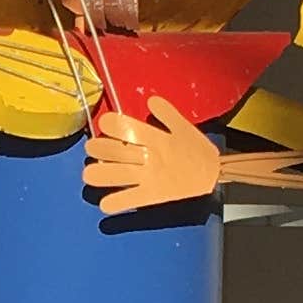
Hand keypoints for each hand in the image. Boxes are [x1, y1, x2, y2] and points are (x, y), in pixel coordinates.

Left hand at [84, 96, 221, 211]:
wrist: (212, 174)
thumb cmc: (196, 148)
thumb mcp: (183, 126)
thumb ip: (166, 112)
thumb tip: (149, 100)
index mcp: (157, 138)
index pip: (125, 127)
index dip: (109, 124)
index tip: (104, 124)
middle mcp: (150, 157)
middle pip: (113, 151)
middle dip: (95, 148)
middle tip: (92, 148)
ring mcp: (149, 178)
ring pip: (114, 176)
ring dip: (96, 175)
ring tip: (90, 174)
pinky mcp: (151, 196)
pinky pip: (126, 201)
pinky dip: (112, 203)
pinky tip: (106, 201)